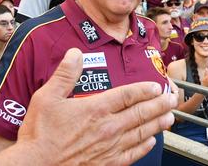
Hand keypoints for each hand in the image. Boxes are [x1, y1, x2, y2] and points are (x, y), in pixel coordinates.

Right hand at [16, 48, 176, 164]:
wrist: (35, 165)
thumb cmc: (39, 134)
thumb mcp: (46, 97)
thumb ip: (64, 74)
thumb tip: (75, 53)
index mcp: (95, 109)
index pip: (128, 95)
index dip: (145, 90)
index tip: (156, 86)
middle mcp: (108, 127)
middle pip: (141, 113)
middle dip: (160, 105)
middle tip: (172, 99)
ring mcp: (109, 147)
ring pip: (141, 133)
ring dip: (157, 124)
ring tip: (170, 118)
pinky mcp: (108, 164)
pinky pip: (133, 154)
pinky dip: (144, 146)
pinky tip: (151, 141)